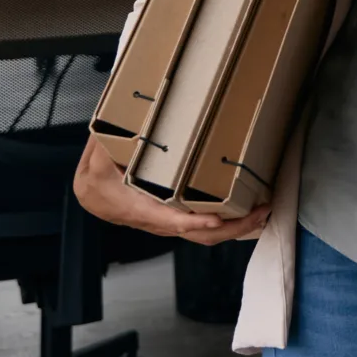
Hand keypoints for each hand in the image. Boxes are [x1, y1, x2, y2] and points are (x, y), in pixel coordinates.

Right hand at [72, 138, 269, 245]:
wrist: (93, 197)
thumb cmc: (97, 180)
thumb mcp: (97, 159)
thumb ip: (110, 141)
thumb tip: (127, 122)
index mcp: (141, 208)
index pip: (171, 220)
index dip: (194, 221)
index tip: (217, 218)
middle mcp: (160, 222)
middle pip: (199, 234)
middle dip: (232, 227)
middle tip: (260, 211)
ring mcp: (170, 224)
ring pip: (205, 235)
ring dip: (235, 227)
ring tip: (262, 210)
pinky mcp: (176, 220)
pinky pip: (204, 228)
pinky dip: (227, 224)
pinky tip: (246, 210)